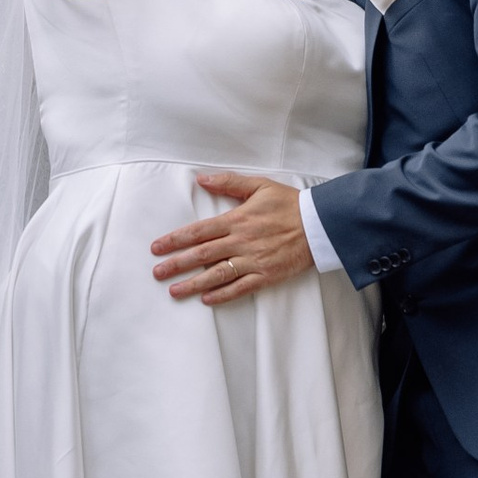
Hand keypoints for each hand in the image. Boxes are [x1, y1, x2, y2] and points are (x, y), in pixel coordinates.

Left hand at [150, 172, 312, 304]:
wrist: (320, 224)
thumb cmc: (289, 204)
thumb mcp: (259, 186)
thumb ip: (229, 183)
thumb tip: (201, 178)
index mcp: (237, 220)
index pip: (198, 231)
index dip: (175, 240)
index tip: (157, 247)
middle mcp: (242, 241)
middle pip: (202, 254)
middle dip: (176, 264)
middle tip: (157, 273)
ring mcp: (254, 260)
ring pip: (217, 274)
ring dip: (193, 284)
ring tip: (174, 291)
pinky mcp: (267, 275)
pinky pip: (240, 288)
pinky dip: (223, 295)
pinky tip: (207, 299)